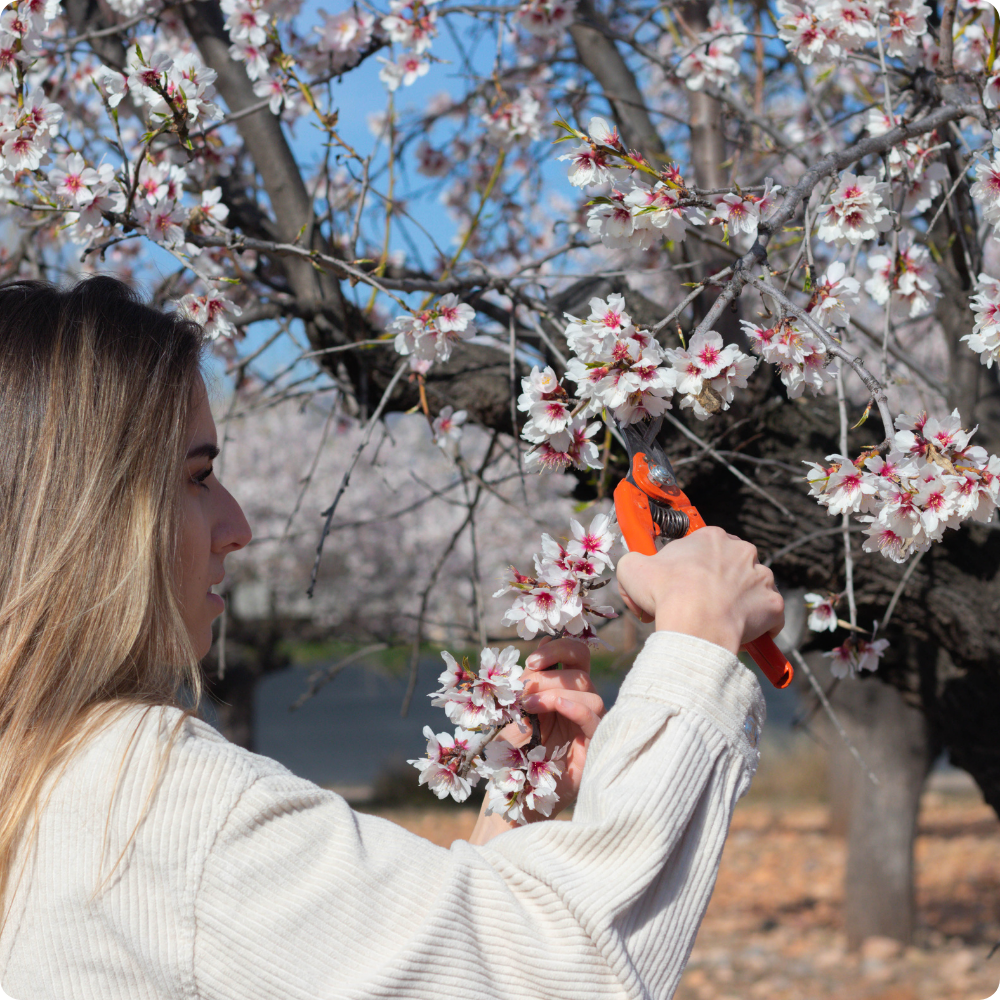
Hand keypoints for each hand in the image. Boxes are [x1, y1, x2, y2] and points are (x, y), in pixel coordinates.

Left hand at [468, 636, 603, 843]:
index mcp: (562, 690)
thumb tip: (544, 642)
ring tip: (528, 707)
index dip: (558, 648)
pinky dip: (576, 708)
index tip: (531, 659)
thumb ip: (529, 680)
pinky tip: (557, 707)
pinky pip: (596, 719)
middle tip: (523, 690)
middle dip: (549, 673)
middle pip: (581, 670)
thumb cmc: (511, 752)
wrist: (510, 795)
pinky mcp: (593, 748)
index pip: (576, 655)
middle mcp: (579, 704)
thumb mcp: (515, 709)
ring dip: (556, 691)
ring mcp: (587, 726)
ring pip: (590, 693)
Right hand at [616, 526, 784, 654]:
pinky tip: (743, 635)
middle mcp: (742, 551)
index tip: (682, 585)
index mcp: (711, 538)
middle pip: (732, 566)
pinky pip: (770, 617)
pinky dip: (760, 627)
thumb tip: (637, 570)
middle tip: (698, 606)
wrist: (695, 625)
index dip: (691, 568)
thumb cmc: (666, 593)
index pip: (704, 549)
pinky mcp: (774, 605)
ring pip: (752, 589)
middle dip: (718, 584)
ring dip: (739, 603)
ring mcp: (762, 577)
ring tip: (719, 622)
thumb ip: (635, 562)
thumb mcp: (632, 568)